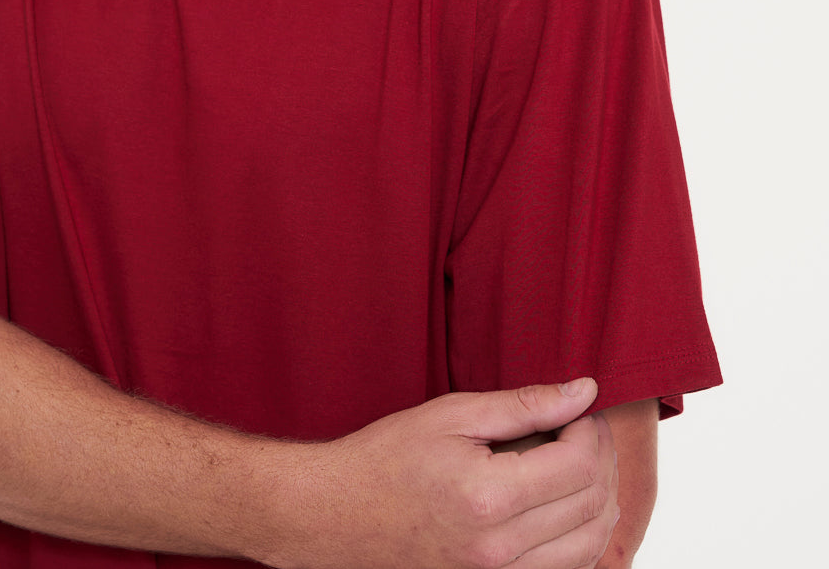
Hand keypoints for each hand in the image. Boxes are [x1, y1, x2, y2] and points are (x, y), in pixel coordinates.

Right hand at [276, 379, 617, 568]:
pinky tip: (565, 504)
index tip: (579, 409)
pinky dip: (581, 537)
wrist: (338, 516)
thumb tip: (584, 391)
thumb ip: (523, 404)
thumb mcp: (452, 415)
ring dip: (600, 501)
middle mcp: (501, 549)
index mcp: (489, 497)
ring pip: (590, 547)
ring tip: (580, 463)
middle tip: (583, 429)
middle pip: (593, 507)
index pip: (579, 466)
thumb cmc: (388, 458)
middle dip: (602, 461)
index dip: (591, 431)